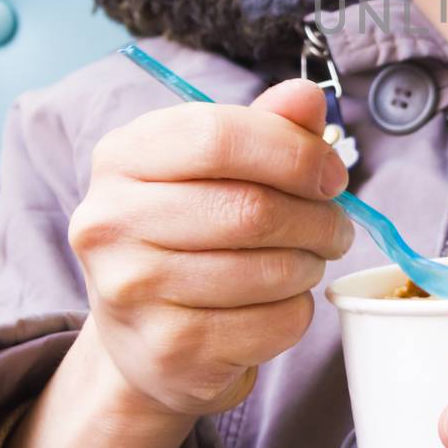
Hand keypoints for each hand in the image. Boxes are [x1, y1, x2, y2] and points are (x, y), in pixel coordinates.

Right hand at [68, 77, 354, 419]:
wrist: (142, 336)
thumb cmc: (188, 232)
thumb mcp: (216, 167)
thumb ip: (265, 126)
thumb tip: (307, 97)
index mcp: (122, 158)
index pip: (219, 136)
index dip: (294, 152)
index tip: (332, 174)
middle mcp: (110, 223)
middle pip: (251, 208)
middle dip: (317, 217)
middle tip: (336, 226)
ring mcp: (133, 292)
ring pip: (270, 270)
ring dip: (311, 264)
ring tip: (307, 259)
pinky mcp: (169, 350)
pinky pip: (275, 322)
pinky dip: (298, 309)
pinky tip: (280, 301)